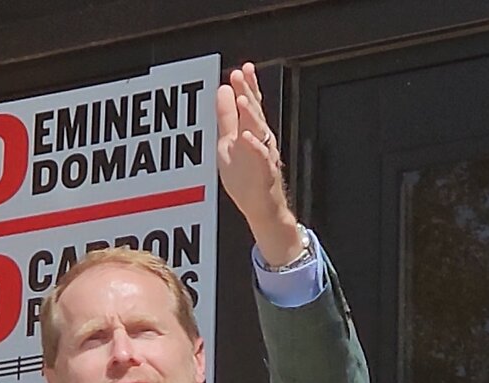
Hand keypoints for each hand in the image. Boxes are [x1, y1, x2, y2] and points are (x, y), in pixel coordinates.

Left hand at [216, 62, 301, 264]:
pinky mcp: (265, 173)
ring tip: (242, 99)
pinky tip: (246, 136)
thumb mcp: (228, 143)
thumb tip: (223, 90)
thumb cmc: (246, 177)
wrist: (262, 208)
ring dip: (250, 115)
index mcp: (251, 132)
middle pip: (254, 113)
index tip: (241, 69)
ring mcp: (264, 155)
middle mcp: (260, 140)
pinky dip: (253, 147)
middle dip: (247, 93)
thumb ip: (227, 118)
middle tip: (239, 75)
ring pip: (258, 131)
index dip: (246, 86)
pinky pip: (260, 158)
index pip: (250, 105)